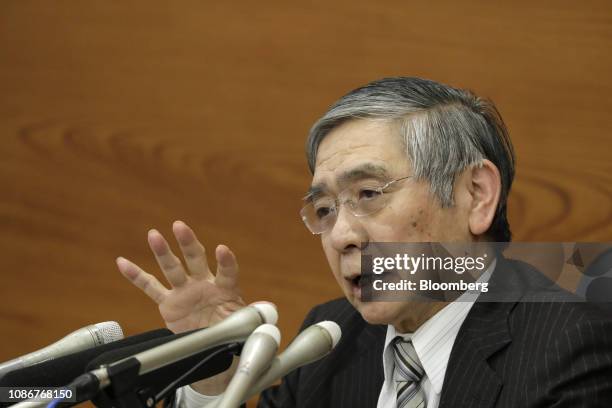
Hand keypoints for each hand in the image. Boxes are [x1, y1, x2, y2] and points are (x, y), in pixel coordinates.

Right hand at [116, 220, 245, 333]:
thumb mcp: (246, 326)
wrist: (213, 345)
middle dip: (188, 243)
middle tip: (180, 226)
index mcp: (226, 288)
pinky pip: (150, 287)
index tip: (222, 250)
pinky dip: (136, 275)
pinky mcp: (169, 303)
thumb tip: (267, 313)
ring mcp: (185, 291)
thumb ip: (253, 317)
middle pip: (195, 258)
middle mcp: (204, 283)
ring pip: (172, 267)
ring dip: (162, 251)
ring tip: (153, 234)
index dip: (226, 261)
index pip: (228, 271)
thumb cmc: (231, 331)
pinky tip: (123, 262)